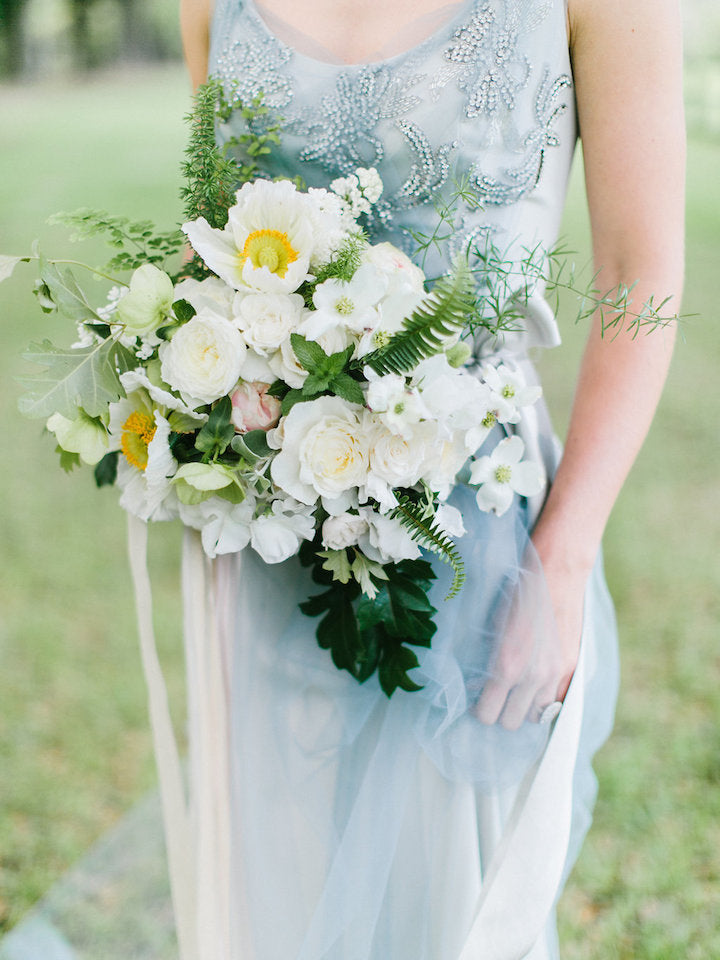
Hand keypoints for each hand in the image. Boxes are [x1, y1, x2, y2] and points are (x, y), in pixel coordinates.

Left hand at [474, 546, 586, 729]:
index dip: (480, 710)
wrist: (556, 575)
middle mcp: (532, 677)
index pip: (488, 714)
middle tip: (497, 698)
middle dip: (501, 712)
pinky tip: (539, 682)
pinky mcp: (572, 667)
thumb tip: (480, 684)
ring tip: (519, 691)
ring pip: (537, 716)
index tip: (479, 701)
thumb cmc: (518, 595)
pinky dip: (548, 698)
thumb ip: (488, 660)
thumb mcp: (493, 627)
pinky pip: (558, 701)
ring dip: (526, 707)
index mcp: (506, 667)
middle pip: (512, 722)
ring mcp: (555, 675)